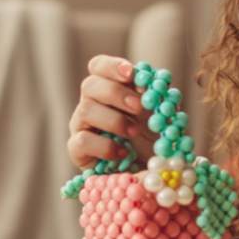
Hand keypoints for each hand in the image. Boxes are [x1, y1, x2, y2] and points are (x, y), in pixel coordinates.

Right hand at [67, 55, 156, 169]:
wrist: (148, 172)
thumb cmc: (152, 140)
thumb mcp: (162, 117)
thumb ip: (159, 99)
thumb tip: (159, 85)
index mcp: (109, 88)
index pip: (98, 66)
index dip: (111, 66)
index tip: (131, 73)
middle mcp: (91, 103)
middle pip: (89, 85)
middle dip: (116, 93)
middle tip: (139, 106)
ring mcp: (81, 126)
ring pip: (85, 110)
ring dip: (114, 120)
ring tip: (135, 132)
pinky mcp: (76, 150)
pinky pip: (82, 141)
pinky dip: (105, 146)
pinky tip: (123, 152)